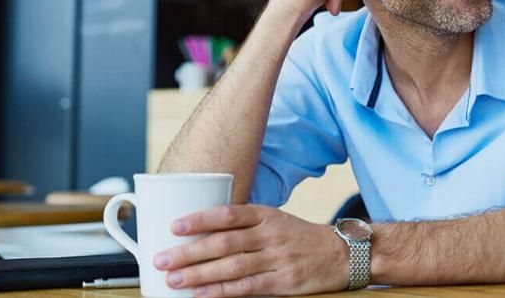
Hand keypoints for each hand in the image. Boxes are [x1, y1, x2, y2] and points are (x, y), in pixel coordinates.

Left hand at [154, 204, 348, 296]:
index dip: (200, 219)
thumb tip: (202, 234)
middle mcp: (271, 235)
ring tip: (173, 279)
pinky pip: (248, 287)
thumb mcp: (276, 221)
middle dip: (189, 252)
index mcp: (267, 216)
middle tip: (161, 259)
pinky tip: (202, 294)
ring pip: (232, 266)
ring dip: (199, 274)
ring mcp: (278, 259)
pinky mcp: (284, 282)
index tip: (175, 226)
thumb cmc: (301, 238)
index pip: (229, 214)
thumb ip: (245, 225)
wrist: (342, 254)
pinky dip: (222, 291)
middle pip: (224, 243)